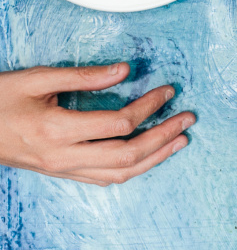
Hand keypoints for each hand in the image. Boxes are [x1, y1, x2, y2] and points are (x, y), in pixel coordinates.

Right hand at [0, 64, 194, 185]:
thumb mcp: (35, 79)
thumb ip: (83, 76)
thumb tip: (125, 70)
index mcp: (57, 130)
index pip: (119, 123)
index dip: (148, 106)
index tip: (167, 91)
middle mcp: (64, 157)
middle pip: (128, 154)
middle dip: (164, 135)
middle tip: (188, 118)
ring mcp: (64, 170)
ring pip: (121, 173)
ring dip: (157, 157)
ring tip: (181, 140)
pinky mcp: (64, 174)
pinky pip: (106, 178)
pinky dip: (134, 168)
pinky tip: (151, 156)